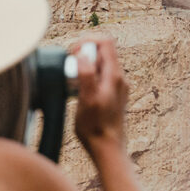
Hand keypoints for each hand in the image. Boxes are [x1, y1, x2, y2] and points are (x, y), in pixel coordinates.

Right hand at [72, 36, 127, 153]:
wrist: (108, 149)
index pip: (105, 42)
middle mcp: (119, 78)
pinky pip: (100, 77)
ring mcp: (117, 87)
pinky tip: (78, 92)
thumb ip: (86, 74)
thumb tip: (82, 54)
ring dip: (84, 67)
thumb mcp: (87, 99)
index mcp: (115, 75)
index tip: (72, 53)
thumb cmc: (96, 127)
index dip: (87, 41)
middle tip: (69, 69)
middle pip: (102, 51)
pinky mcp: (112, 95)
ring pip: (100, 64)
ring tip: (72, 82)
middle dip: (83, 54)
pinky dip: (88, 77)